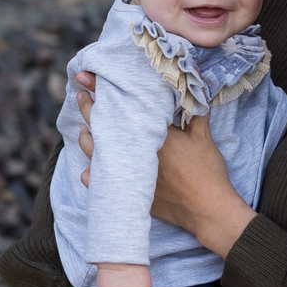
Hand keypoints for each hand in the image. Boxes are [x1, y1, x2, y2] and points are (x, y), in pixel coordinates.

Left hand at [76, 71, 254, 256]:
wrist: (206, 209)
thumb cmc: (207, 172)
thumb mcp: (203, 137)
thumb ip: (196, 112)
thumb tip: (197, 89)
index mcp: (151, 134)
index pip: (122, 105)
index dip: (101, 89)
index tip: (85, 76)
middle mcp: (134, 152)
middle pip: (101, 125)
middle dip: (87, 107)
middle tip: (79, 93)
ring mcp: (128, 173)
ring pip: (94, 151)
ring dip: (86, 137)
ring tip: (84, 128)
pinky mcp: (128, 191)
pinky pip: (97, 181)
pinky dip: (90, 173)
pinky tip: (89, 168)